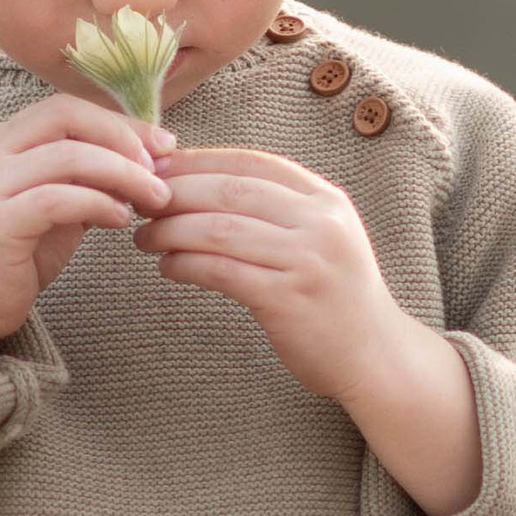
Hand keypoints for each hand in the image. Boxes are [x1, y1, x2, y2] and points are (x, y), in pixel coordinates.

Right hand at [0, 93, 175, 360]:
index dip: (120, 121)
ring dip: (122, 174)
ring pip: (67, 157)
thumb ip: (88, 177)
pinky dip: (97, 203)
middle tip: (159, 169)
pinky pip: (56, 200)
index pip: (67, 108)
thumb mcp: (57, 205)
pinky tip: (121, 219)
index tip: (163, 145)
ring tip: (152, 198)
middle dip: (123, 138)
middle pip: (65, 116)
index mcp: (3, 139)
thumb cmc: (16, 253)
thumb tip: (148, 158)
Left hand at [131, 145, 406, 401]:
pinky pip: (221, 272)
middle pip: (229, 191)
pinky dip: (185, 265)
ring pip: (219, 229)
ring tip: (143, 237)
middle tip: (139, 202)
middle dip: (175, 192)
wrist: (375, 355)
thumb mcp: (319, 235)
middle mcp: (320, 223)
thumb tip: (195, 180)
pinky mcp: (288, 300)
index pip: (251, 162)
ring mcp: (307, 260)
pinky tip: (167, 267)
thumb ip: (274, 208)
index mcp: (325, 199)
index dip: (198, 160)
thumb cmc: (333, 293)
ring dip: (170, 230)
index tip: (158, 167)